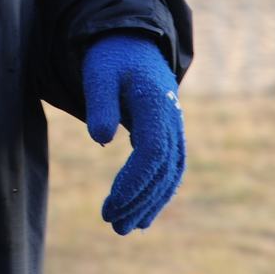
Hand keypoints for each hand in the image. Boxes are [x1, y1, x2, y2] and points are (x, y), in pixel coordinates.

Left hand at [81, 33, 184, 234]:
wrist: (133, 46)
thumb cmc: (111, 60)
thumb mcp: (99, 75)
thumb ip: (101, 104)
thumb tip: (101, 139)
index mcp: (156, 104)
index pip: (152, 151)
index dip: (135, 181)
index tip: (112, 204)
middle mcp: (172, 120)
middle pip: (164, 169)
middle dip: (140, 200)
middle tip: (113, 225)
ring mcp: (175, 129)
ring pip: (170, 175)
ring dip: (150, 203)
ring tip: (126, 228)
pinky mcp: (169, 137)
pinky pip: (168, 171)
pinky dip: (157, 195)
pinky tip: (141, 216)